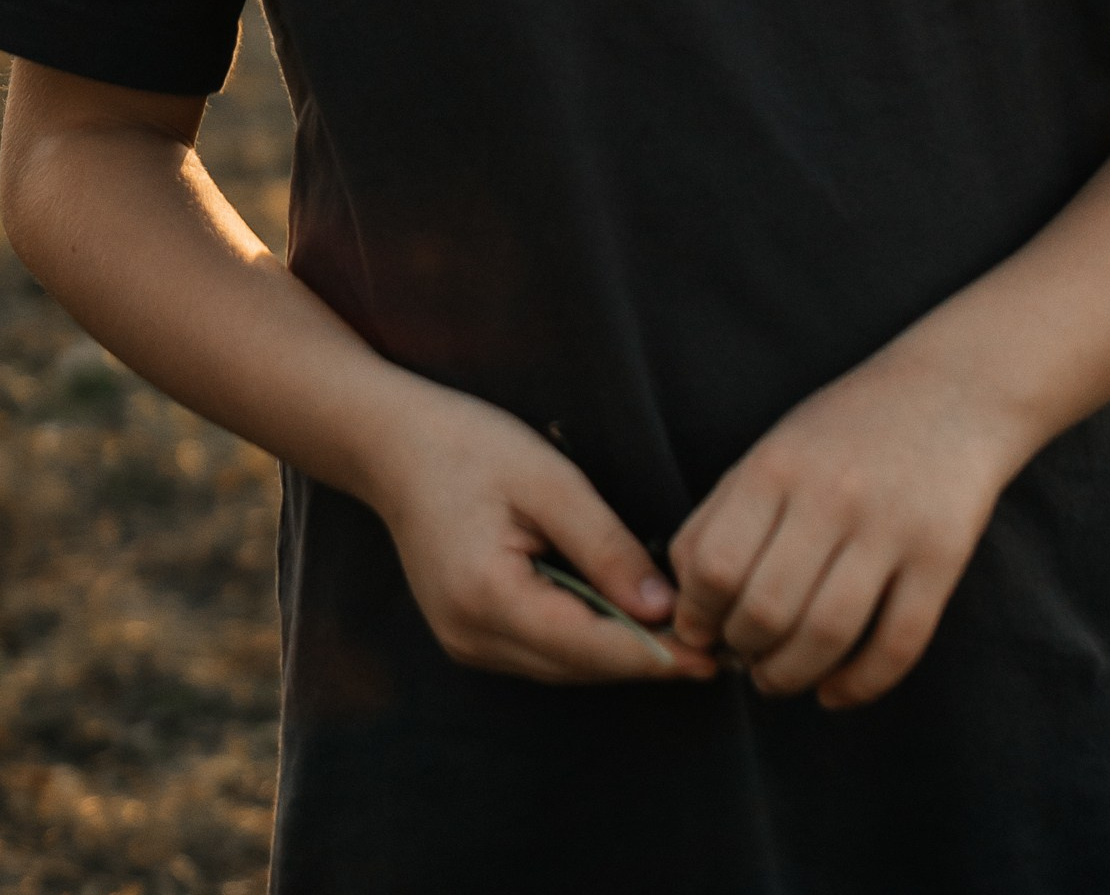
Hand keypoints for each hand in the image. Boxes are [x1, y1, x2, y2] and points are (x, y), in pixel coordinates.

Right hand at [366, 374, 713, 685]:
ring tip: (685, 640)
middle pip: (577, 665)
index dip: (654, 656)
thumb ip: (605, 546)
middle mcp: (472, 635)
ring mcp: (464, 641)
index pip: (588, 646)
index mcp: (488, 597)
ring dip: (619, 655)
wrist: (393, 445)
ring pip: (561, 666)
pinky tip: (625, 623)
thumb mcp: (549, 480)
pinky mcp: (468, 632)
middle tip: (716, 651)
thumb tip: (662, 608)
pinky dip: (585, 641)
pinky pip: (540, 650)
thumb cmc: (471, 447)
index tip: (712, 657)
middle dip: (645, 660)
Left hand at [667, 346, 1014, 707]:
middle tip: (746, 656)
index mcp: (778, 465)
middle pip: (766, 610)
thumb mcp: (774, 451)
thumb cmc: (846, 430)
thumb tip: (686, 608)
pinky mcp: (942, 557)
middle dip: (744, 651)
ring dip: (792, 676)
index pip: (716, 566)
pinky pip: (897, 645)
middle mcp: (832, 494)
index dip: (698, 616)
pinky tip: (835, 692)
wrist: (954, 389)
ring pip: (827, 636)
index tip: (702, 631)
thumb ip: (721, 518)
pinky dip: (859, 686)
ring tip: (780, 677)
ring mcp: (891, 526)